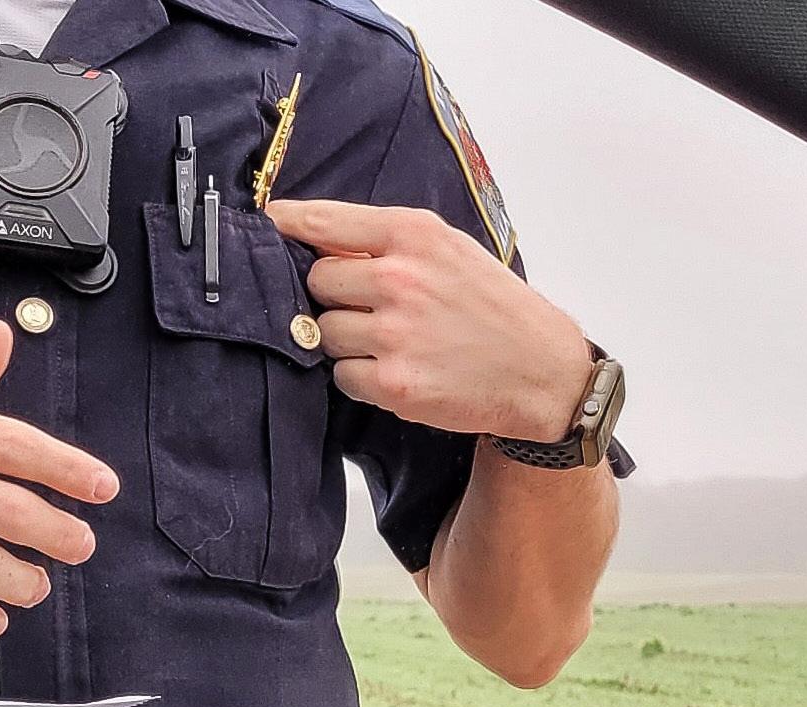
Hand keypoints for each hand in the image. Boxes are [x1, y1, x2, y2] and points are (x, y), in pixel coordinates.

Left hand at [268, 198, 594, 442]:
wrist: (541, 371)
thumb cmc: (493, 307)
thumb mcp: (450, 249)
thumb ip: (389, 241)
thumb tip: (315, 237)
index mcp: (414, 235)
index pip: (322, 222)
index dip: (285, 225)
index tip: (264, 226)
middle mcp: (400, 280)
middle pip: (316, 282)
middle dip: (334, 296)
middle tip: (370, 308)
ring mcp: (395, 334)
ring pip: (324, 332)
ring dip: (346, 340)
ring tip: (392, 342)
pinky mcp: (394, 383)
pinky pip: (342, 376)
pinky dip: (361, 376)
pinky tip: (399, 369)